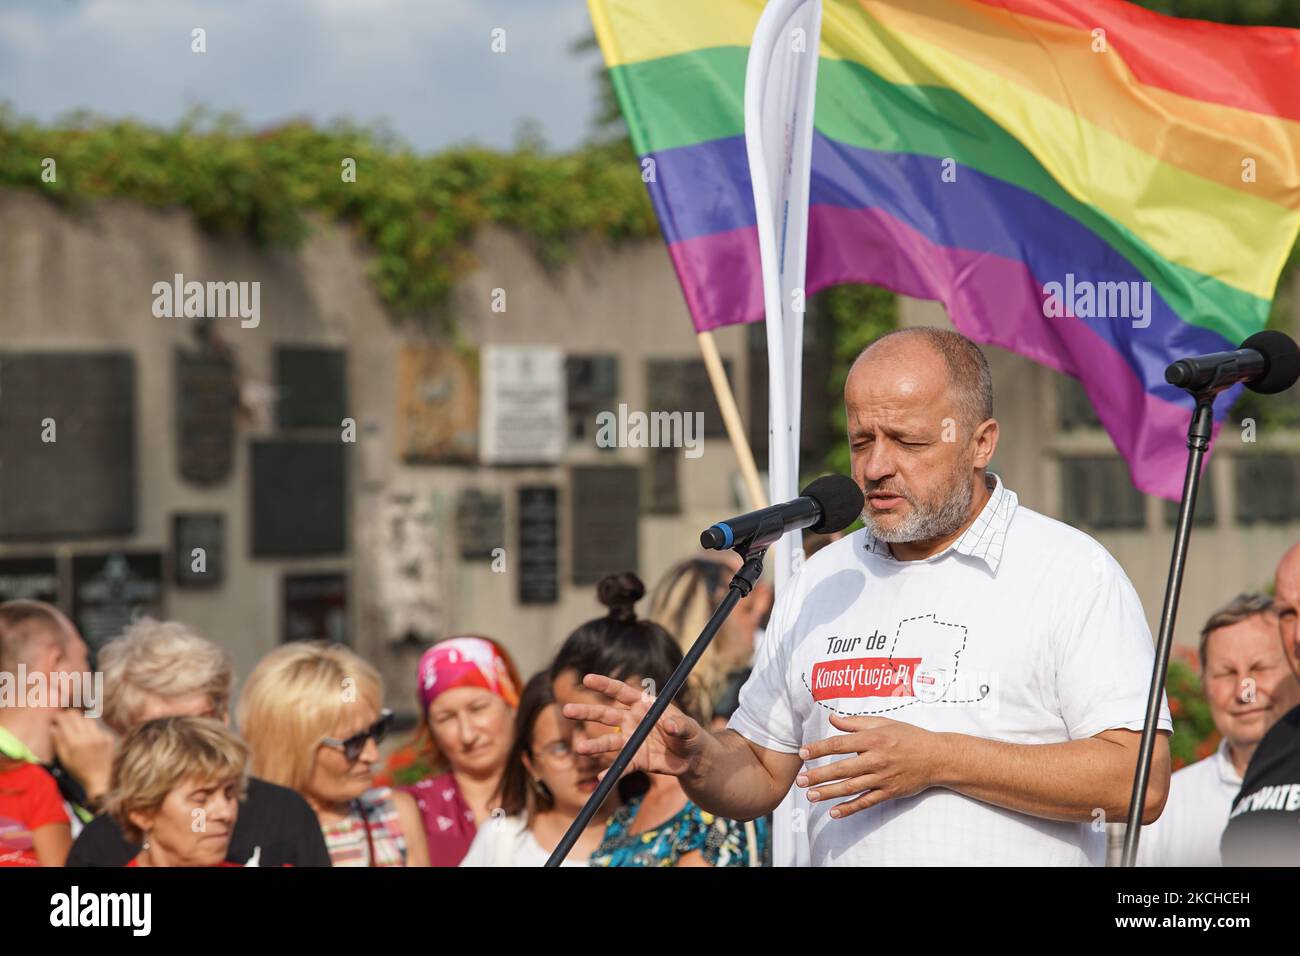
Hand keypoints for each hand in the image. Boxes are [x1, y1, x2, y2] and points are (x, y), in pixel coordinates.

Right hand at [51, 710, 114, 804]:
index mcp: (75, 743)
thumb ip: (58, 741)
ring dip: (80, 720)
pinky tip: (86, 735)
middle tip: (63, 717)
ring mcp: (101, 736)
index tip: (55, 717)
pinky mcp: (109, 738)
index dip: (59, 716)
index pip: (66, 720)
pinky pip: (97, 727)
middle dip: (68, 715)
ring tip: (74, 724)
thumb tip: (53, 727)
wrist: (98, 779)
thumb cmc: (77, 771)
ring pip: (88, 719)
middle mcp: (89, 737)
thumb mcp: (64, 758)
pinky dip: (90, 729)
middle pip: (77, 716)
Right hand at [562, 674, 706, 778]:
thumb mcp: (691, 728)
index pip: (621, 692)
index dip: (604, 685)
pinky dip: (612, 771)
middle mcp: (633, 721)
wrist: (692, 759)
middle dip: (587, 712)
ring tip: (580, 749)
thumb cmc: (691, 735)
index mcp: (644, 705)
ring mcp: (632, 741)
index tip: (586, 679)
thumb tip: (671, 725)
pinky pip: (622, 765)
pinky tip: (600, 778)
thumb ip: (682, 725)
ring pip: (609, 741)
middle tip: (566, 711)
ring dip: (595, 746)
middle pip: (606, 714)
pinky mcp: (636, 760)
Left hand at [796, 713, 945, 818]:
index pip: (840, 744)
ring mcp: (883, 778)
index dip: (819, 749)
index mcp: (873, 739)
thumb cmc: (909, 736)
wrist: (937, 757)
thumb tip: (832, 718)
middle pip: (842, 768)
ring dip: (829, 793)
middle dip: (818, 775)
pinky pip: (866, 802)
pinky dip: (850, 808)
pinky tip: (834, 813)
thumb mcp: (884, 723)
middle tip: (800, 780)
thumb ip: (856, 722)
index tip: (802, 754)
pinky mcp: (889, 792)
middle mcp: (876, 759)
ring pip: (851, 788)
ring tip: (810, 796)